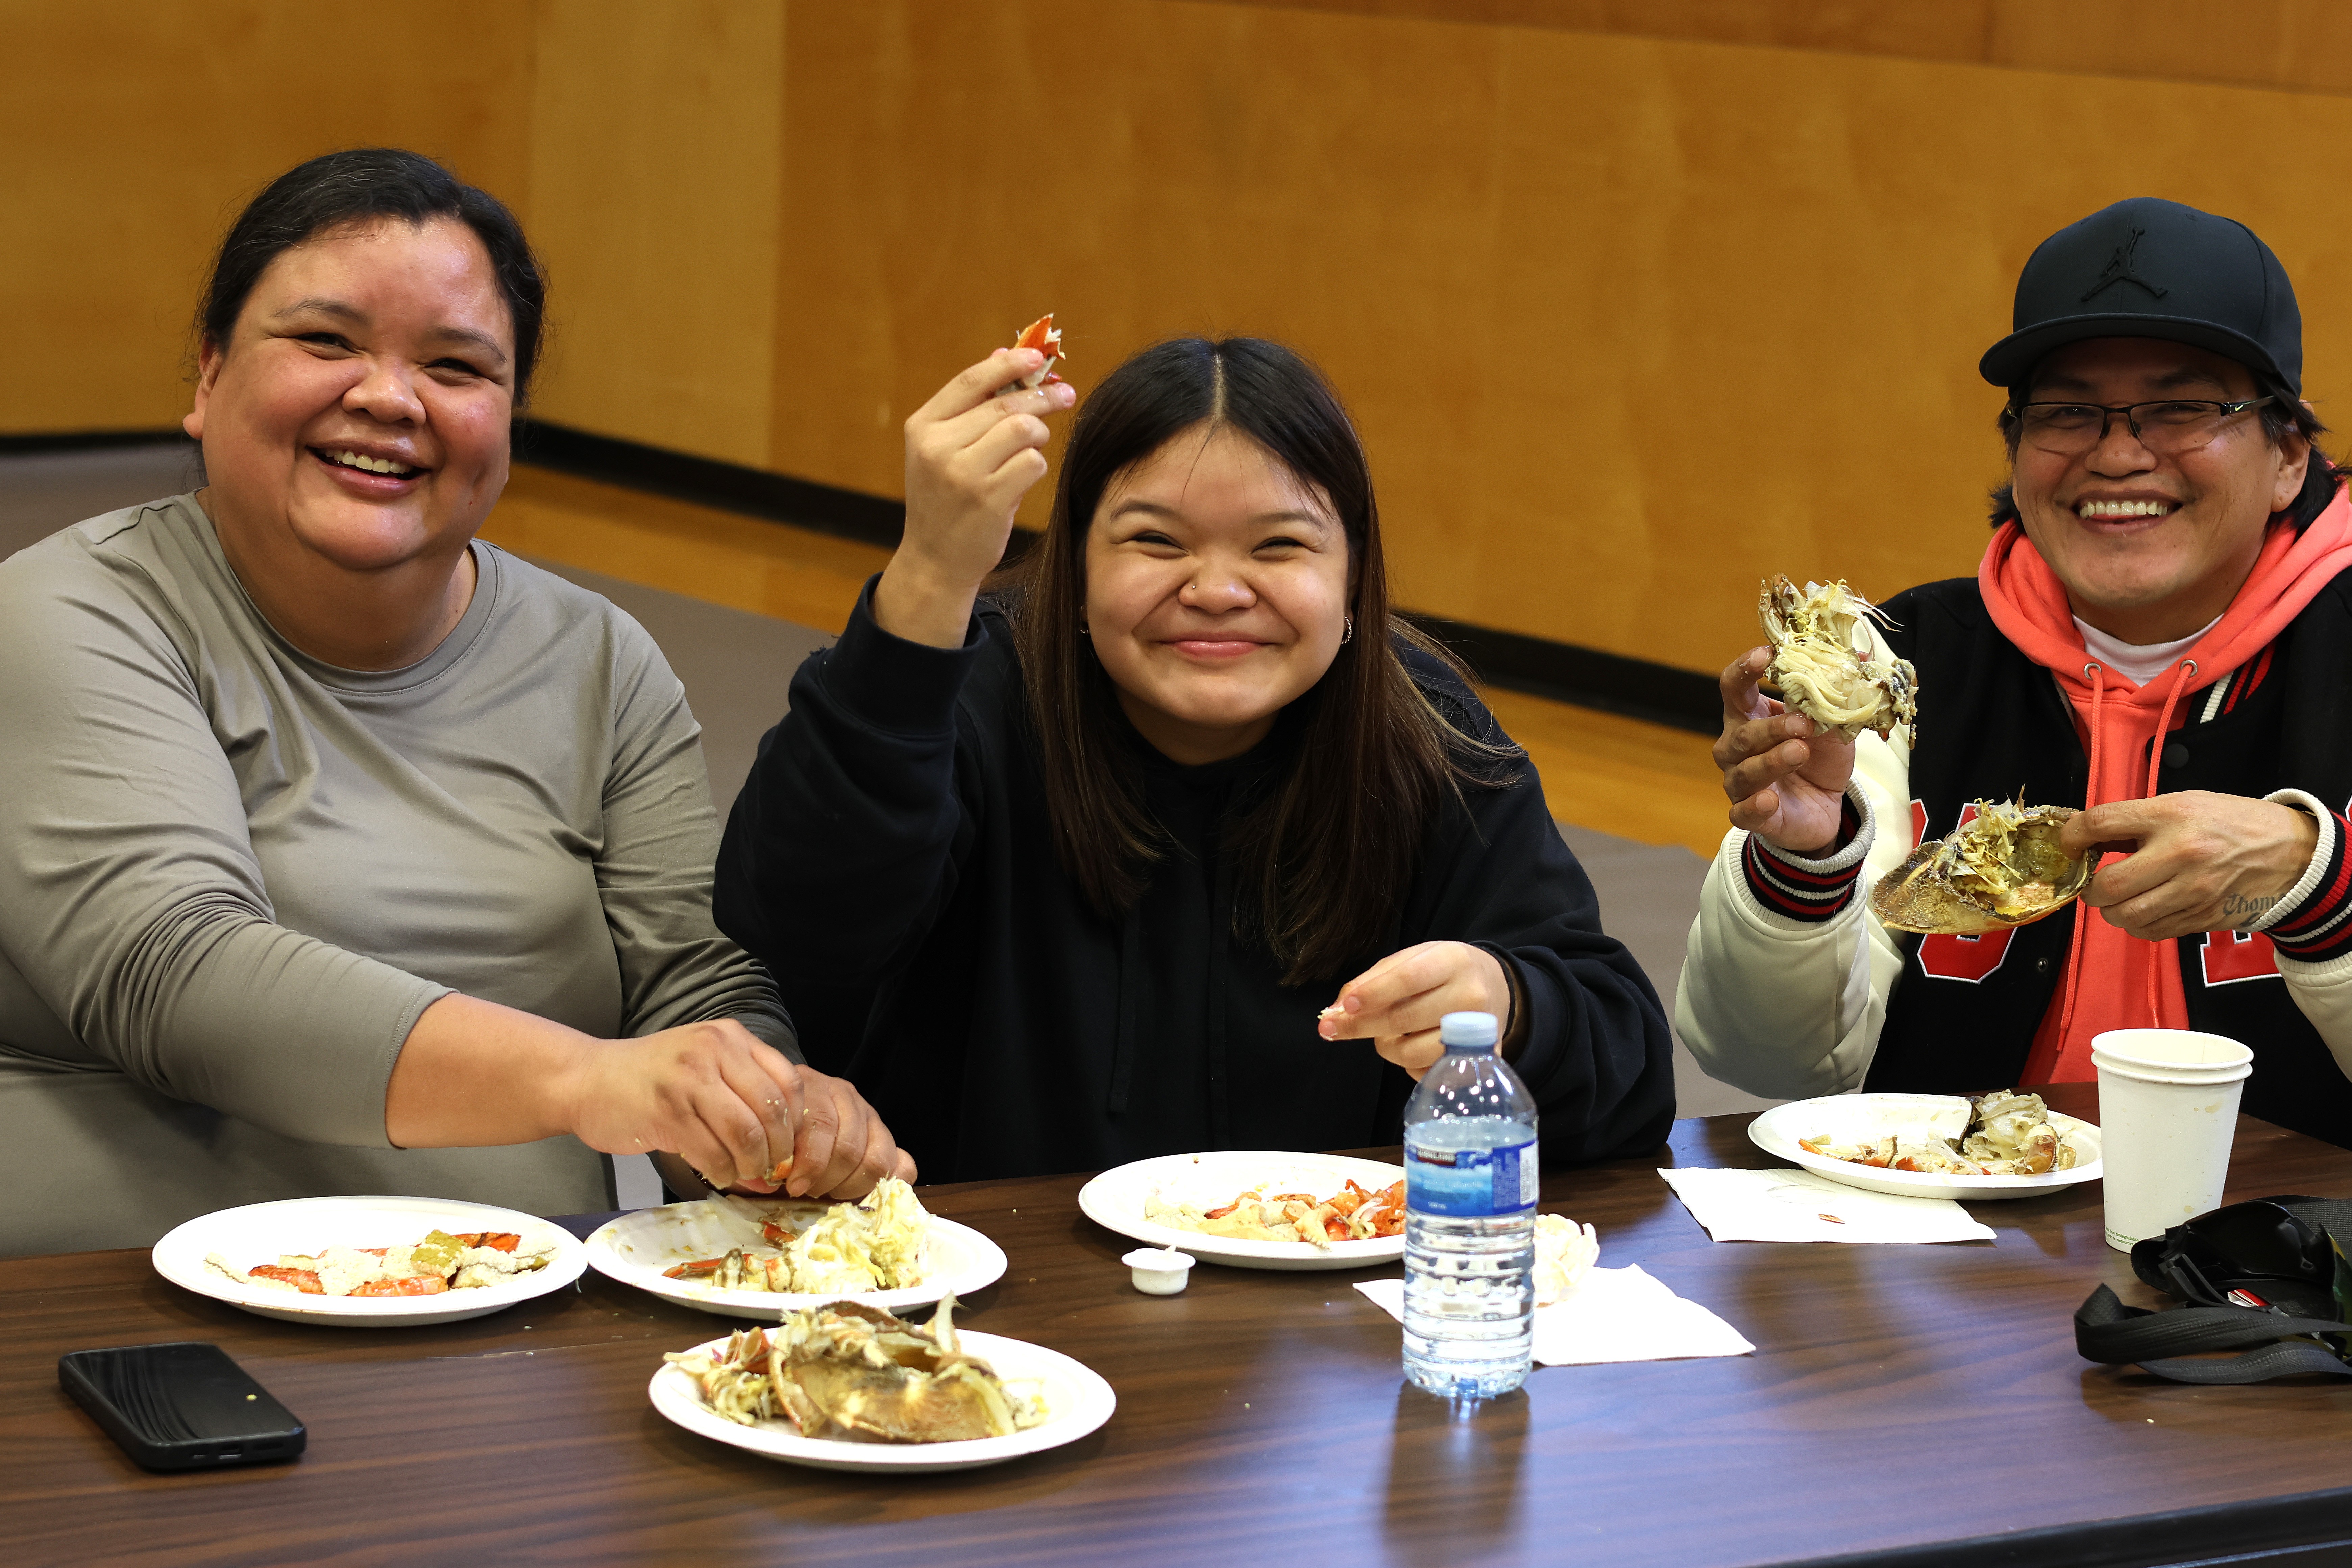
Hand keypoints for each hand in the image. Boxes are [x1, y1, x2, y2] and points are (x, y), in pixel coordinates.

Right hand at [562, 1019, 914, 1198]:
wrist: (587, 1080)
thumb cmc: (651, 1077)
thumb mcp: (703, 1062)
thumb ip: (743, 1088)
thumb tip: (785, 1143)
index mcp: (730, 1037)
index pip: (789, 1081)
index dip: (797, 1123)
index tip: (791, 1148)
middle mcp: (714, 1052)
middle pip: (772, 1112)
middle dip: (778, 1151)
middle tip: (772, 1172)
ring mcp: (689, 1080)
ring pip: (745, 1135)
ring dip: (751, 1166)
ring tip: (744, 1175)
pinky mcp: (667, 1113)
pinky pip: (712, 1153)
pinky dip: (722, 1173)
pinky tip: (718, 1175)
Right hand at [874, 349, 1077, 647]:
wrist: (935, 559)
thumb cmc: (947, 497)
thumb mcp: (943, 449)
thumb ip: (971, 407)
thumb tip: (1006, 353)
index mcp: (922, 427)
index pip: (971, 381)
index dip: (1008, 364)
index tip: (1036, 357)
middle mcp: (937, 447)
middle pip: (1005, 404)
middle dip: (1042, 396)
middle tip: (1065, 394)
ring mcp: (962, 474)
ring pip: (1023, 430)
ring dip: (1039, 435)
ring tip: (1033, 448)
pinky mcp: (988, 500)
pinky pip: (1033, 464)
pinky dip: (1036, 466)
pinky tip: (1023, 478)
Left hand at [1317, 941, 1514, 1078]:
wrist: (1494, 987)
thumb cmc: (1443, 972)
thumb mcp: (1412, 959)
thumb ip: (1373, 979)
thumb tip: (1335, 1009)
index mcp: (1452, 961)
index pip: (1407, 979)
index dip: (1372, 994)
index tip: (1343, 1007)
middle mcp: (1470, 996)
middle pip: (1404, 1019)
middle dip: (1361, 1026)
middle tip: (1332, 1028)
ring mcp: (1477, 1033)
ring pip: (1411, 1052)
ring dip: (1386, 1046)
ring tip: (1387, 1033)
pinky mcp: (1477, 1062)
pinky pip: (1426, 1073)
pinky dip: (1408, 1063)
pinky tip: (1414, 1044)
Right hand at [1714, 646, 1855, 855]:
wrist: (1826, 806)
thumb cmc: (1819, 758)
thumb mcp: (1833, 725)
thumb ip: (1836, 697)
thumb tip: (1862, 655)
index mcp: (1751, 716)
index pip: (1734, 688)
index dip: (1744, 670)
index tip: (1766, 654)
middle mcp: (1736, 748)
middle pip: (1742, 733)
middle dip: (1772, 727)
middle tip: (1803, 723)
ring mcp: (1740, 782)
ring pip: (1744, 771)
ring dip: (1771, 760)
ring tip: (1799, 752)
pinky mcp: (1749, 815)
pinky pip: (1742, 812)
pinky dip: (1754, 806)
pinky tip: (1770, 799)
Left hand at [2061, 792, 2318, 941]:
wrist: (2292, 853)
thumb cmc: (2233, 824)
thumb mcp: (2184, 803)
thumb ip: (2134, 820)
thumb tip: (2086, 835)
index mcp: (2173, 815)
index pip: (2102, 823)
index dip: (2072, 836)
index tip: (2069, 845)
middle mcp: (2182, 854)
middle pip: (2108, 885)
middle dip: (2090, 889)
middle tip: (2093, 884)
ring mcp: (2194, 891)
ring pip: (2126, 916)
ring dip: (2112, 911)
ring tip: (2118, 899)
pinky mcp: (2204, 918)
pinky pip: (2152, 932)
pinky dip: (2138, 925)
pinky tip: (2145, 910)